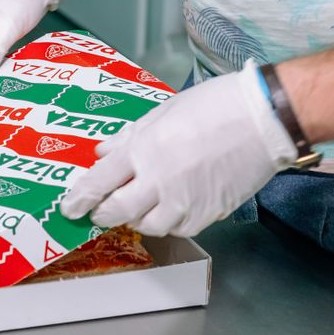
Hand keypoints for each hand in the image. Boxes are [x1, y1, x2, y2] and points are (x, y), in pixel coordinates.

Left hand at [60, 64, 298, 236]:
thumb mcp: (164, 111)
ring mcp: (184, 201)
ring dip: (137, 219)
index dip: (79, 198)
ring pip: (148, 226)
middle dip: (103, 214)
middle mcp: (160, 181)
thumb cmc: (216, 106)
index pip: (99, 182)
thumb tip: (104, 152)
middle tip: (100, 211)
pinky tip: (170, 207)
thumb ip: (130, 136)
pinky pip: (178, 228)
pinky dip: (168, 222)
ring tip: (139, 206)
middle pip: (117, 212)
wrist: (263, 120)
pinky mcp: (207, 213)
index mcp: (144, 150)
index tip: (70, 207)